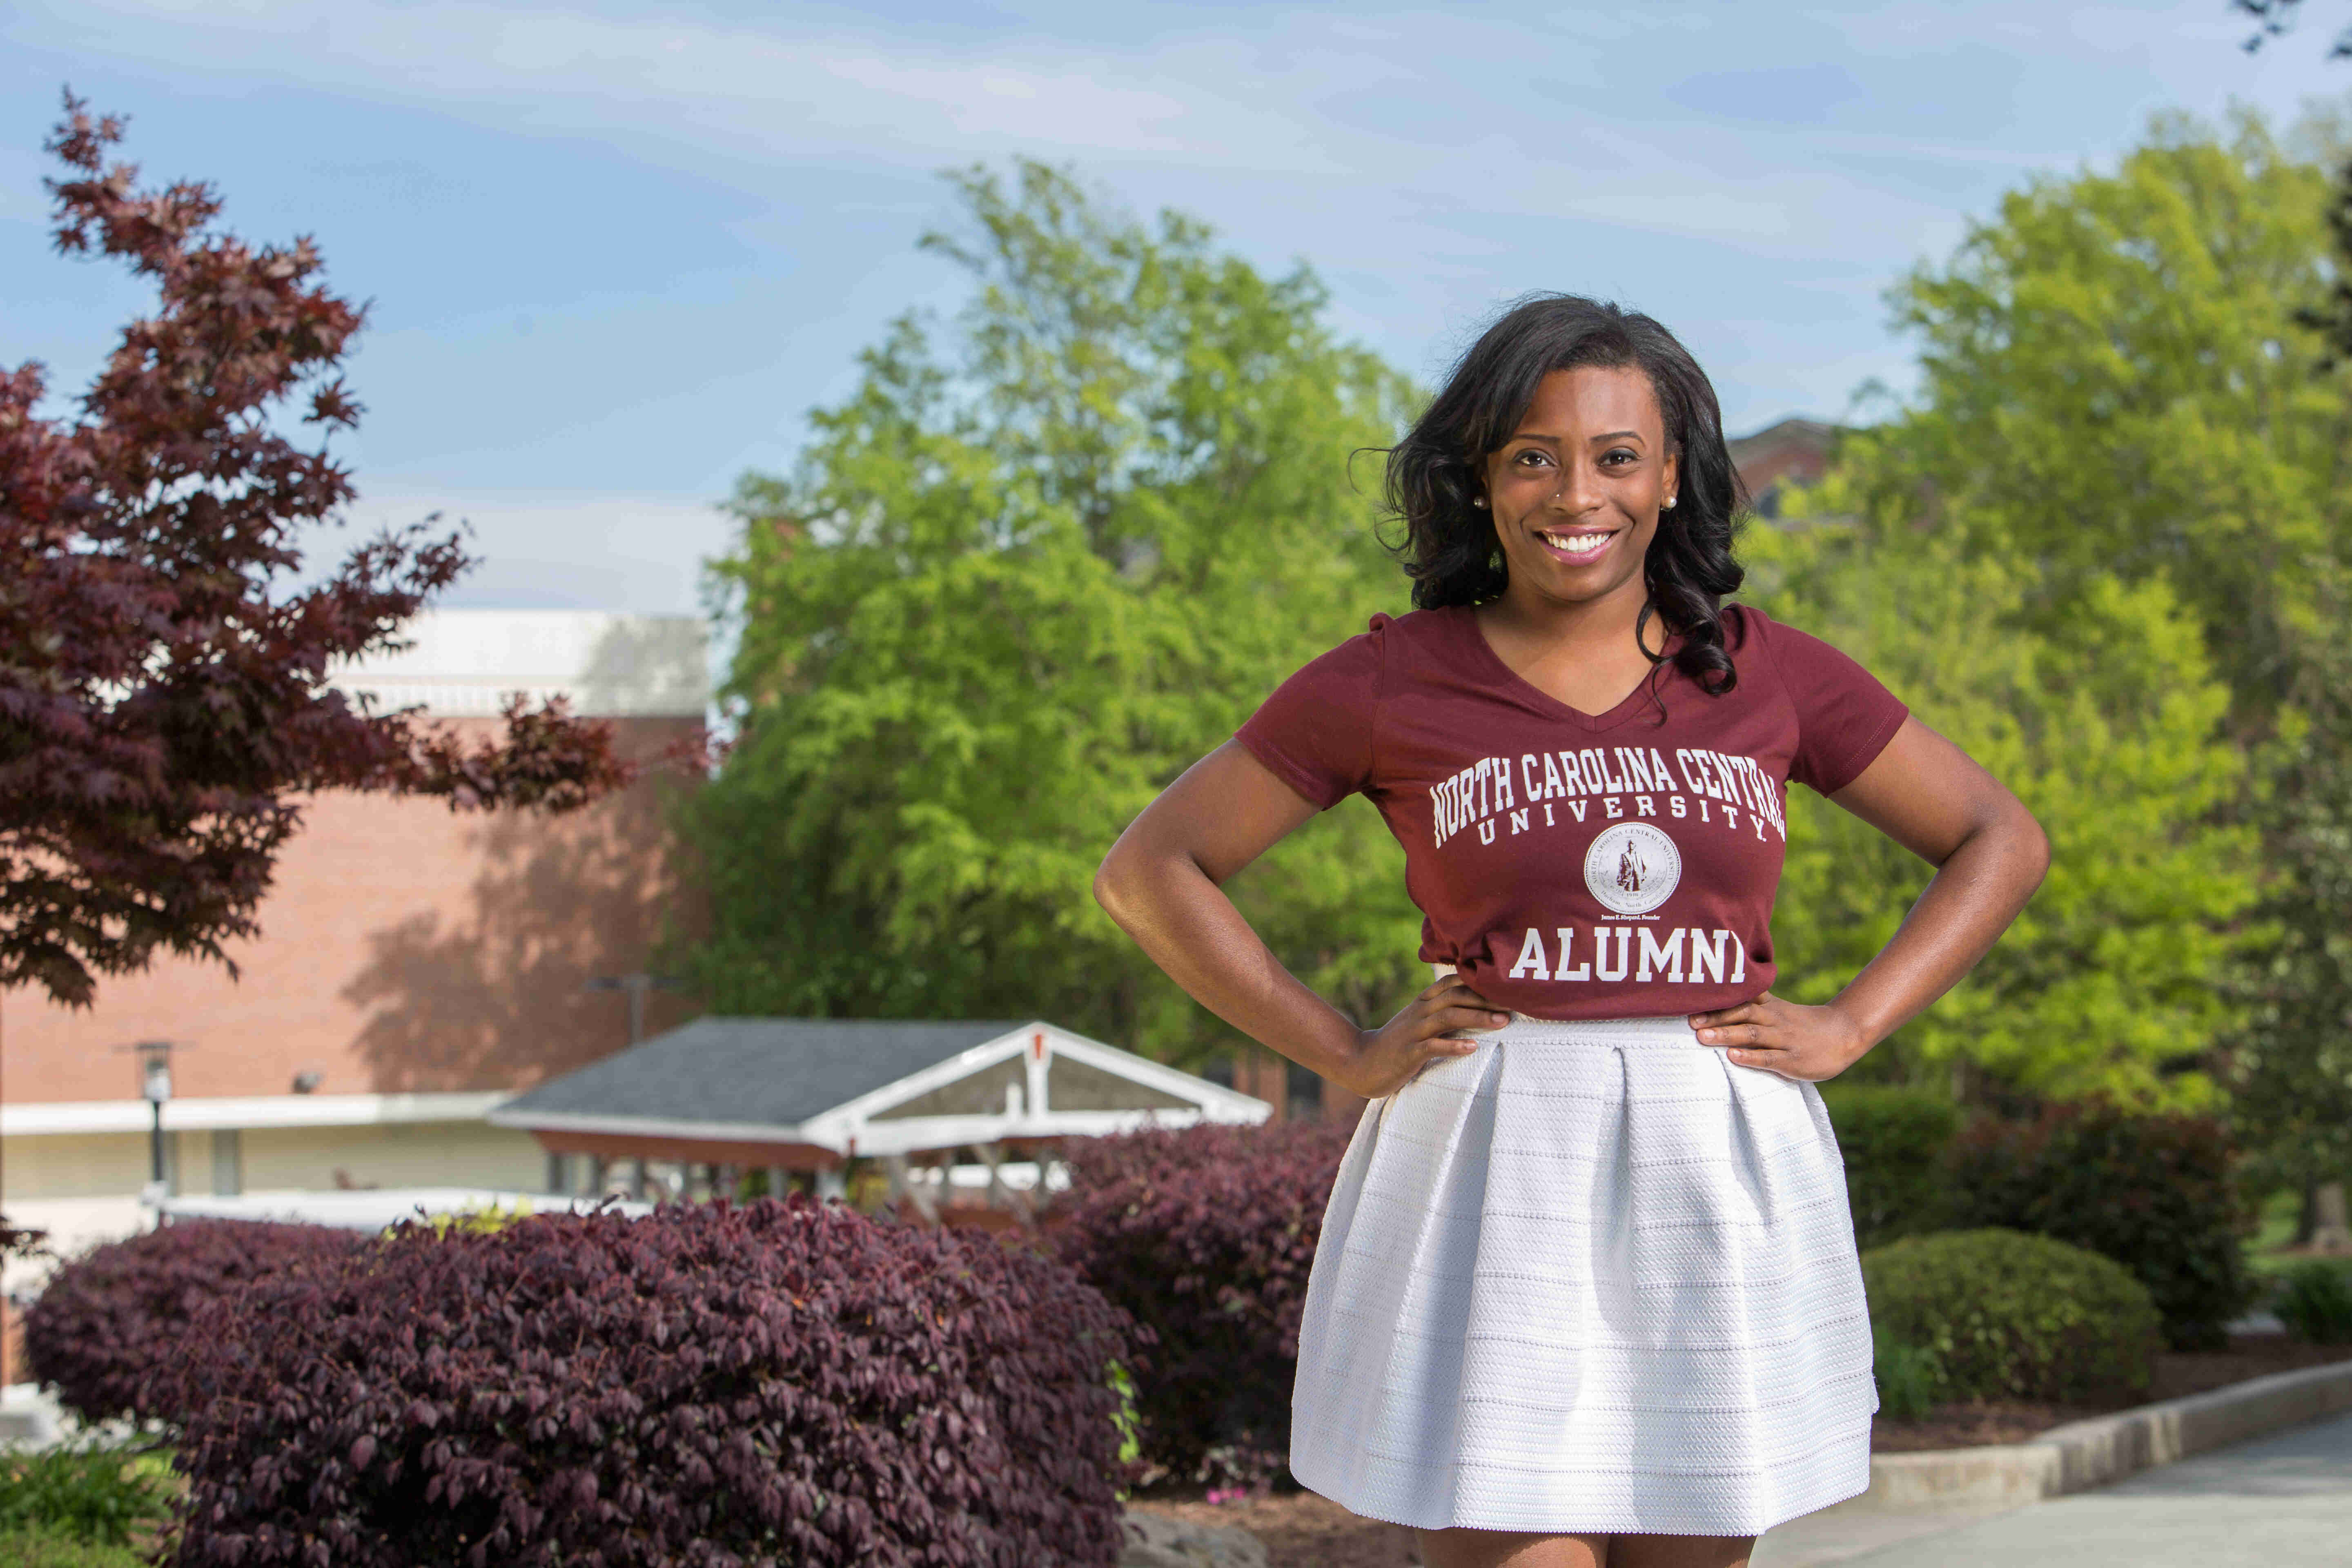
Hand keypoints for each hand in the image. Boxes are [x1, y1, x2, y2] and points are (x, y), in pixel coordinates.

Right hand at [1333, 974, 1507, 1098]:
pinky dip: (1453, 1045)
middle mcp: (1420, 1011)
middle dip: (1486, 998)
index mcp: (1424, 1002)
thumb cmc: (1398, 1044)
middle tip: (1515, 1002)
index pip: (1453, 982)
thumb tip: (1478, 1008)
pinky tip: (1472, 1047)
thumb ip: (1443, 1012)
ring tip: (1502, 1021)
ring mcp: (1414, 1031)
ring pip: (1448, 1017)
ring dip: (1477, 1017)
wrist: (1361, 1062)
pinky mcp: (1409, 1052)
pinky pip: (1433, 1046)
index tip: (1506, 986)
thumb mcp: (1419, 1022)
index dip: (1479, 981)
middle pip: (1456, 996)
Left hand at [1688, 992, 1869, 1081]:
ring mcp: (1784, 1040)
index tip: (1693, 999)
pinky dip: (1750, 1057)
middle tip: (1690, 1020)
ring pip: (1752, 1034)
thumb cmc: (1803, 1025)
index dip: (1718, 999)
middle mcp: (1775, 1020)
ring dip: (1726, 1035)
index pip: (1742, 998)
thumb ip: (1754, 1005)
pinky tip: (1732, 1057)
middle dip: (1715, 1017)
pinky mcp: (1792, 1060)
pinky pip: (1768, 1058)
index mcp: (1770, 1007)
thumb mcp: (1779, 1009)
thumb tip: (1717, 1005)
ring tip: (1703, 1037)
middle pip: (1742, 1014)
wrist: (1844, 1034)